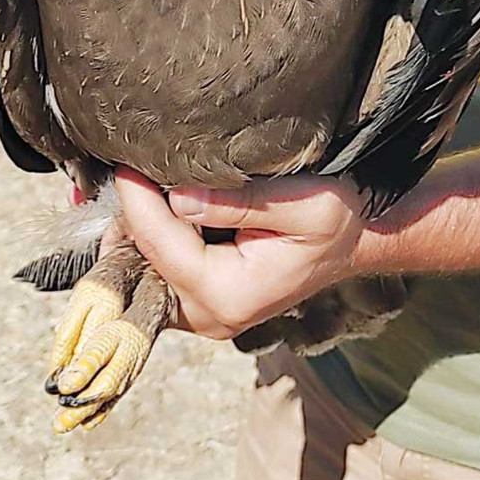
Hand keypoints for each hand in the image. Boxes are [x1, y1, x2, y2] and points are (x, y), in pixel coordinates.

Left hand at [114, 168, 365, 339]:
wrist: (353, 244)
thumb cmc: (334, 222)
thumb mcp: (302, 203)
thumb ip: (239, 203)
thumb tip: (178, 198)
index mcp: (230, 294)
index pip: (161, 245)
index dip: (138, 201)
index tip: (126, 161)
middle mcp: (209, 317)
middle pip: (143, 262)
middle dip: (131, 216)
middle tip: (130, 167)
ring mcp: (202, 317)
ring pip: (142, 272)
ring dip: (136, 229)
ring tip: (139, 183)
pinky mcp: (200, 306)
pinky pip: (157, 275)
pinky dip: (149, 242)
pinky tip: (153, 207)